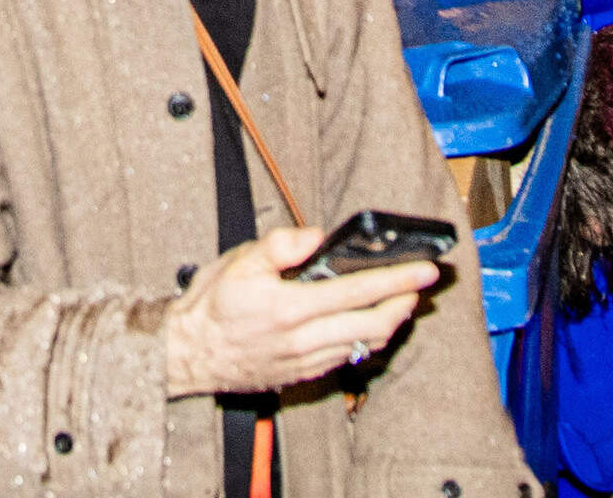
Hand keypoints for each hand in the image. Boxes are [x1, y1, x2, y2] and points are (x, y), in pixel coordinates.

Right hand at [163, 226, 439, 397]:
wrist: (188, 354)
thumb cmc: (211, 305)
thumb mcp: (240, 261)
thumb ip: (282, 245)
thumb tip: (319, 238)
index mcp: (290, 308)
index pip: (358, 291)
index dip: (397, 280)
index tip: (423, 269)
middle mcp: (304, 340)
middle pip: (373, 324)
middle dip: (405, 303)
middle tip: (421, 285)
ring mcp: (305, 362)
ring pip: (364, 344)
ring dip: (390, 322)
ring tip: (402, 301)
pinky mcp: (302, 375)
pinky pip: (347, 358)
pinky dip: (366, 339)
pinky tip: (368, 323)